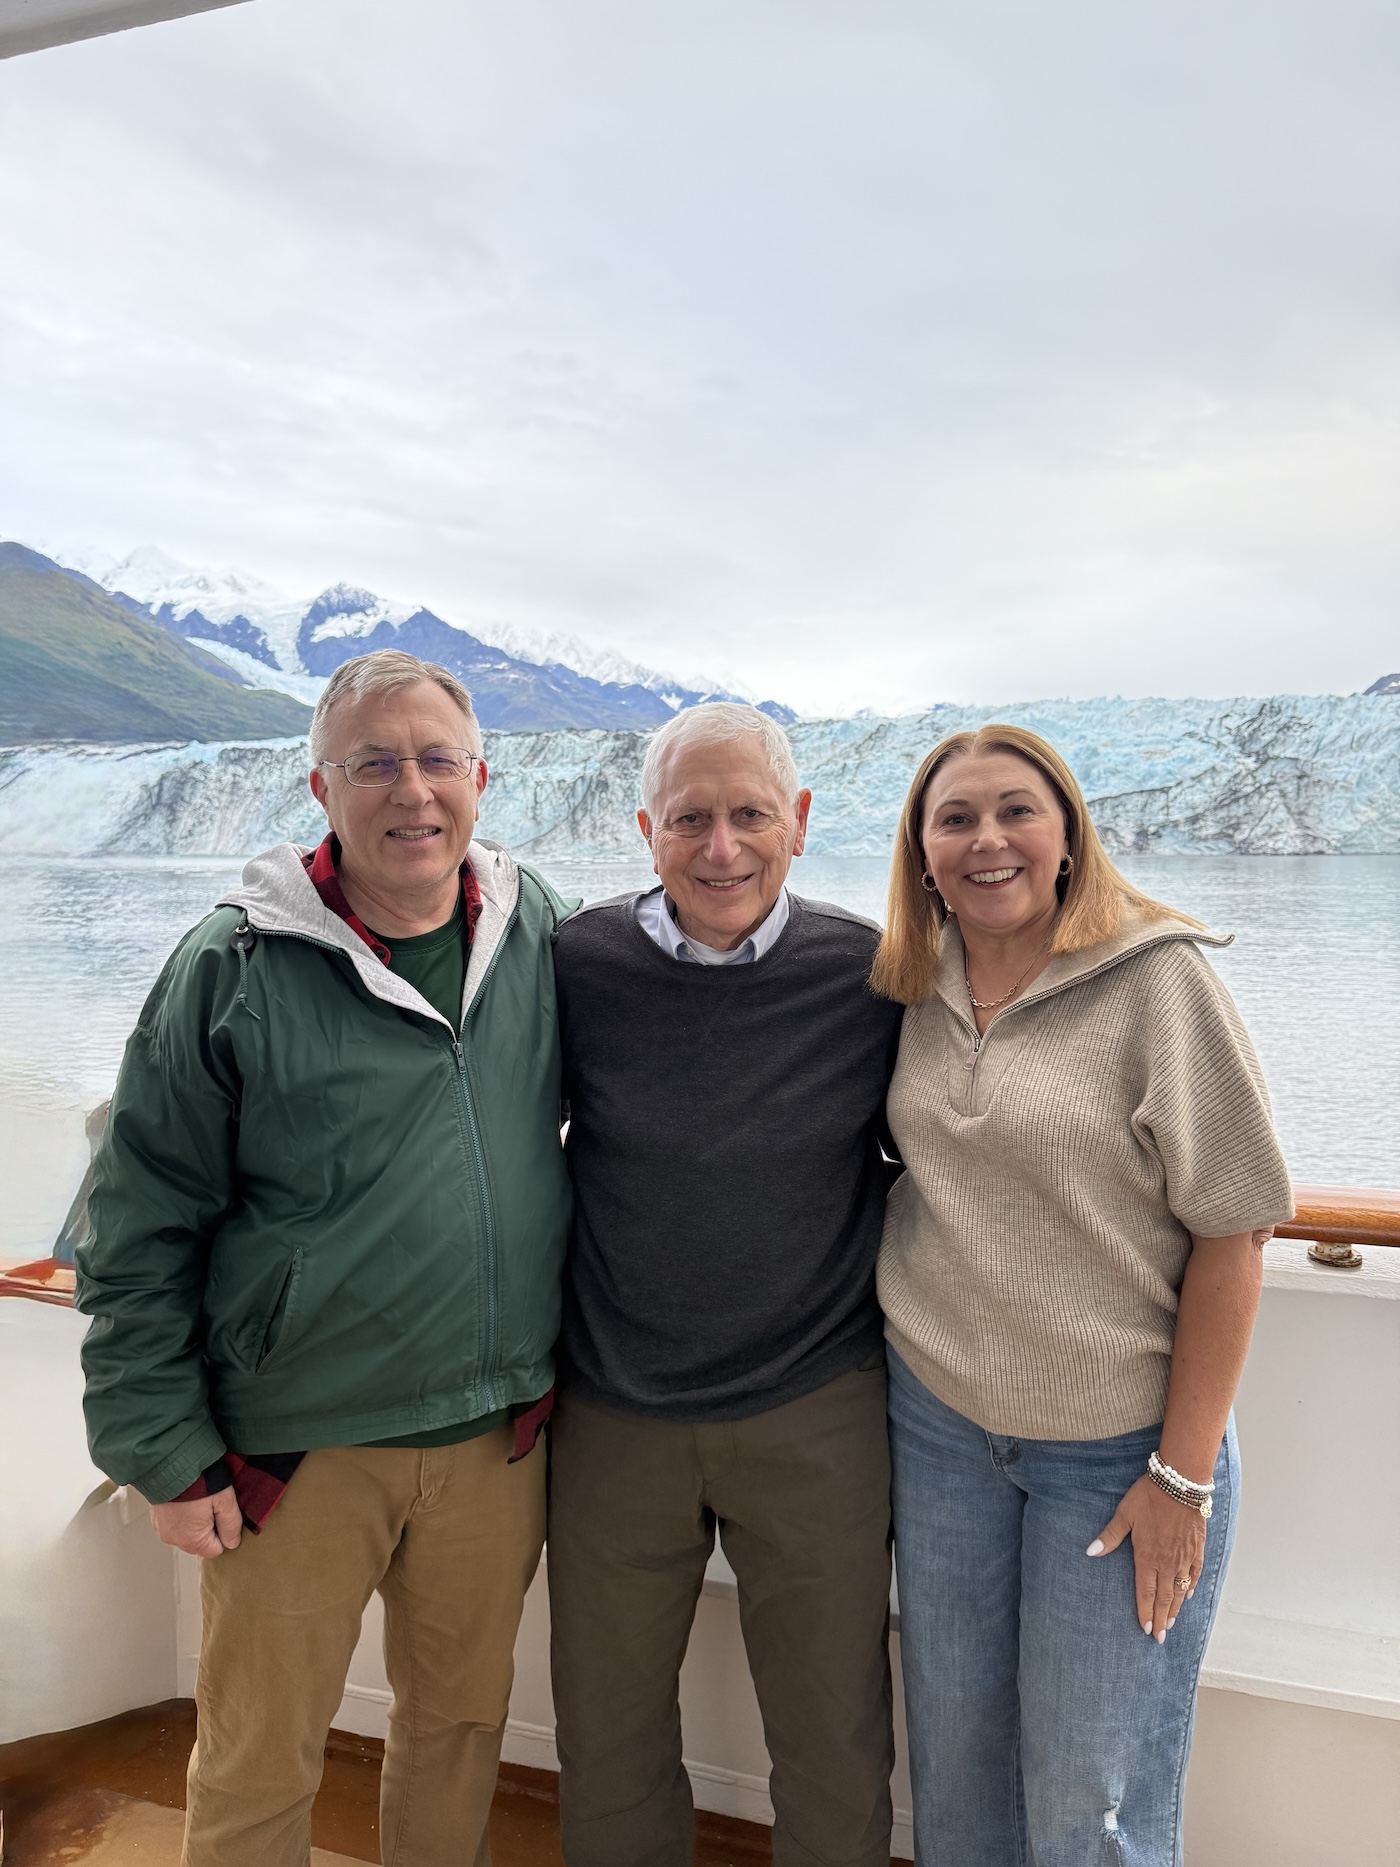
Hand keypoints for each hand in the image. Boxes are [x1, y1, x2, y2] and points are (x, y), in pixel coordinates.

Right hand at [150, 1485, 242, 1557]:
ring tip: (198, 1498)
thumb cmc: (200, 1481)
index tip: (222, 1513)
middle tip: (210, 1503)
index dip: (223, 1533)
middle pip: (200, 1543)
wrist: (172, 1461)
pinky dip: (181, 1514)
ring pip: (187, 1533)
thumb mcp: (225, 1501)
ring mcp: (161, 1529)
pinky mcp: (155, 1517)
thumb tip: (232, 1544)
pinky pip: (174, 1523)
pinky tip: (186, 1498)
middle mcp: (173, 1539)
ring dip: (194, 1521)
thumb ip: (231, 1526)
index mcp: (191, 1540)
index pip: (215, 1550)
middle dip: (208, 1527)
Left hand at [1087, 1474, 1204, 1641]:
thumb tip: (1090, 1552)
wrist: (1180, 1483)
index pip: (1146, 1592)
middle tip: (1160, 1638)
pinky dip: (1191, 1587)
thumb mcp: (1124, 1514)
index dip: (1145, 1612)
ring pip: (1180, 1590)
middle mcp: (1167, 1562)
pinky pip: (1194, 1574)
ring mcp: (1184, 1557)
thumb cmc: (1148, 1497)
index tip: (1146, 1630)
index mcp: (1148, 1556)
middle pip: (1164, 1597)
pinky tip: (1188, 1596)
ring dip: (1176, 1609)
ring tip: (1171, 1624)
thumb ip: (1110, 1536)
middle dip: (1161, 1619)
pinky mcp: (1197, 1549)